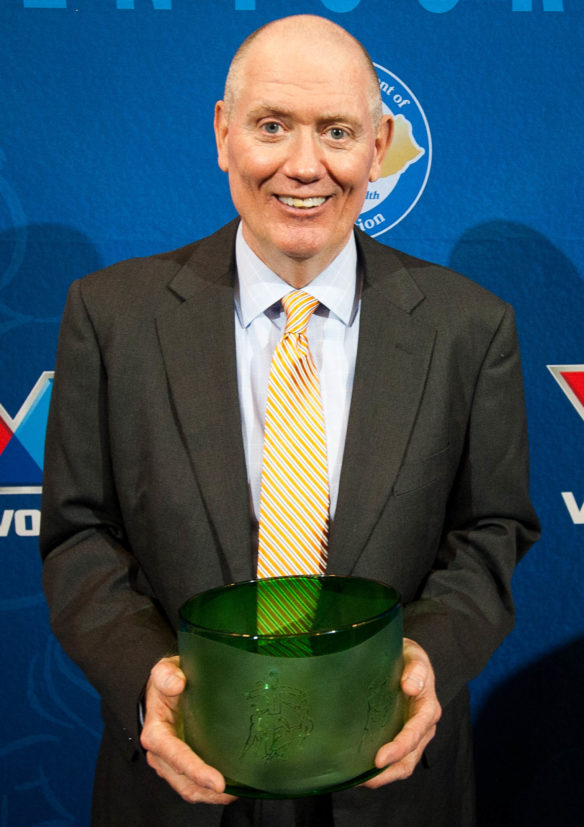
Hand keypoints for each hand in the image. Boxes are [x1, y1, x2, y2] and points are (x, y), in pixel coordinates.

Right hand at [140, 655, 236, 804]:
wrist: (167, 687)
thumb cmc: (167, 680)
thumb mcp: (164, 670)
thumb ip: (167, 675)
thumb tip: (177, 683)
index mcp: (156, 732)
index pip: (175, 756)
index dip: (195, 770)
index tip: (217, 781)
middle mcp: (160, 753)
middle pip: (183, 779)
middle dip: (207, 790)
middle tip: (234, 791)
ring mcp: (170, 763)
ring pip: (188, 788)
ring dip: (210, 795)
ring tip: (236, 793)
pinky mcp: (181, 765)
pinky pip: (193, 785)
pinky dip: (209, 792)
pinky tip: (230, 788)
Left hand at [362, 638, 441, 787]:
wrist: (409, 661)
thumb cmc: (410, 658)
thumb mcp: (416, 657)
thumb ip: (416, 669)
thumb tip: (410, 687)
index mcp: (428, 708)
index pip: (415, 733)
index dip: (399, 747)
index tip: (380, 758)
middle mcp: (423, 727)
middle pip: (410, 757)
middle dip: (390, 771)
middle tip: (366, 778)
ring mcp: (413, 735)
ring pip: (403, 765)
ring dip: (384, 776)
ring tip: (361, 781)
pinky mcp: (400, 737)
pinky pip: (394, 759)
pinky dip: (381, 770)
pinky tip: (360, 771)